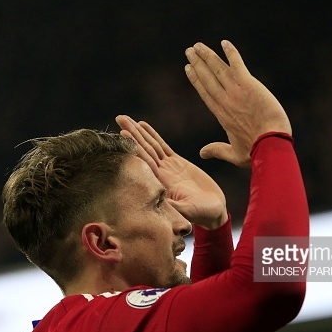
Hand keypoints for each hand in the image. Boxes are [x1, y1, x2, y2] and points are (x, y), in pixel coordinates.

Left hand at [116, 115, 227, 229]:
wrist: (212, 210)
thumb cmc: (201, 214)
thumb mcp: (187, 211)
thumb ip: (174, 206)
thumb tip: (160, 201)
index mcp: (161, 184)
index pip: (145, 162)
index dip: (135, 148)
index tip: (123, 135)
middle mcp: (161, 174)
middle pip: (144, 150)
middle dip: (132, 134)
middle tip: (119, 117)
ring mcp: (168, 167)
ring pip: (151, 146)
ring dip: (138, 132)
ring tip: (126, 118)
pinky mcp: (177, 163)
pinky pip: (162, 146)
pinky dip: (153, 135)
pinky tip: (143, 125)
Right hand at [185, 40, 290, 167]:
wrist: (271, 145)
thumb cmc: (255, 152)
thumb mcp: (234, 155)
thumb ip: (218, 151)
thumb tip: (202, 153)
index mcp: (221, 115)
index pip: (205, 93)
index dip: (196, 79)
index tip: (188, 69)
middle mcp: (225, 101)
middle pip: (207, 78)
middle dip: (197, 63)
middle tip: (189, 51)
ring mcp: (236, 92)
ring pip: (218, 69)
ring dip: (208, 56)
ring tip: (198, 45)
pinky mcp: (249, 85)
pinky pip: (237, 65)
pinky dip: (231, 53)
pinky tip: (224, 43)